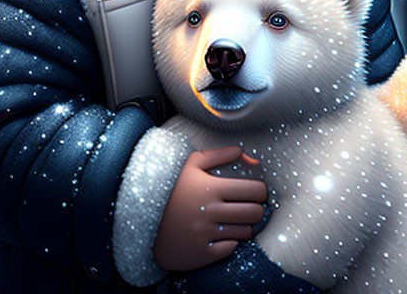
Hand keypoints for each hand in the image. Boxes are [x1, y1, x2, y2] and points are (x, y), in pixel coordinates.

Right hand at [154, 145, 266, 270]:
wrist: (144, 218)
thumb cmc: (173, 188)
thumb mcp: (191, 164)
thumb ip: (220, 154)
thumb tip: (244, 152)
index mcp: (210, 188)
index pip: (253, 190)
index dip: (261, 191)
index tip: (258, 192)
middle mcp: (210, 212)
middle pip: (254, 213)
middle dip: (258, 209)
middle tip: (252, 206)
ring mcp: (205, 234)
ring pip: (245, 232)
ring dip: (246, 225)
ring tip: (238, 219)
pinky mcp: (201, 253)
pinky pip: (230, 249)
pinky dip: (231, 242)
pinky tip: (223, 233)